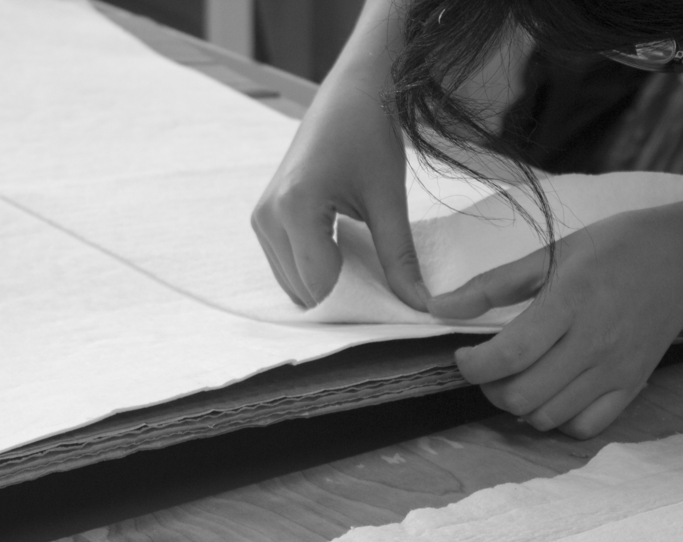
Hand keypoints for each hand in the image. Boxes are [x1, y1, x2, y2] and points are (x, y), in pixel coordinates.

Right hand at [251, 64, 427, 309]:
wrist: (351, 93)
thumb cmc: (370, 136)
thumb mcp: (390, 200)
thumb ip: (400, 258)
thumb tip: (421, 306)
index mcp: (295, 208)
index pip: (321, 284)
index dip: (357, 304)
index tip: (391, 307)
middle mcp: (268, 217)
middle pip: (304, 289)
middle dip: (343, 299)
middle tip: (383, 292)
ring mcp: (260, 219)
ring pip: (293, 283)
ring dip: (328, 288)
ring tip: (365, 272)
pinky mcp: (262, 218)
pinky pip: (287, 266)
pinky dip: (315, 272)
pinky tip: (344, 259)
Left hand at [431, 207, 682, 438]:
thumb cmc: (614, 249)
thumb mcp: (551, 252)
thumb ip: (492, 285)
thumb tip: (439, 307)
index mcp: (569, 302)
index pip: (510, 354)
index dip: (473, 365)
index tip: (463, 354)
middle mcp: (593, 344)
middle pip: (523, 396)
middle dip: (490, 388)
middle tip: (489, 367)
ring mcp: (614, 371)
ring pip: (547, 417)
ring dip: (520, 406)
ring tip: (519, 377)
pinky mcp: (631, 387)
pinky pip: (584, 427)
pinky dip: (558, 420)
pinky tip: (552, 393)